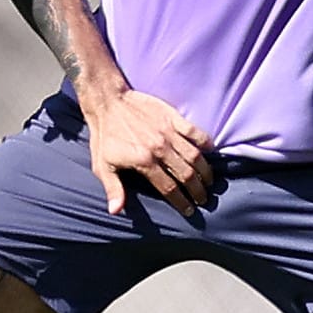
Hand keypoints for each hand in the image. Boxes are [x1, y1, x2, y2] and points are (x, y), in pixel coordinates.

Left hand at [82, 89, 214, 215]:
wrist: (108, 102)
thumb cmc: (104, 136)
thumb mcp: (102, 165)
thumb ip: (113, 188)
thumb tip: (115, 211)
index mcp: (144, 162)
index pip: (169, 189)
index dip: (182, 203)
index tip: (189, 211)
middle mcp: (160, 149)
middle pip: (187, 175)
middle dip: (198, 191)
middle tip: (203, 199)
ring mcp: (169, 132)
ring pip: (195, 156)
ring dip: (205, 172)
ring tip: (209, 182)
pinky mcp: (173, 117)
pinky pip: (195, 132)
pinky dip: (206, 142)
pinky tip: (211, 152)